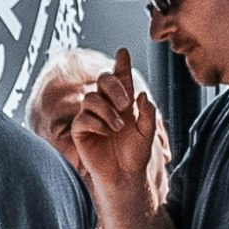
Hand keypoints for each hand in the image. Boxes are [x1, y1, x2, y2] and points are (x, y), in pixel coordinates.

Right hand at [33, 54, 157, 175]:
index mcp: (124, 102)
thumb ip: (147, 113)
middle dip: (114, 86)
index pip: (121, 78)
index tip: (123, 52)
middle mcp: (106, 105)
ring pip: (91, 98)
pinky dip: (97, 123)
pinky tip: (106, 133)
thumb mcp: (148, 132)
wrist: (125, 176)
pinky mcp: (80, 130)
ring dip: (107, 111)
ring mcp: (91, 117)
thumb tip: (141, 94)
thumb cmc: (136, 154)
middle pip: (103, 80)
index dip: (121, 64)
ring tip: (118, 127)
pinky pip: (83, 118)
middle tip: (125, 103)